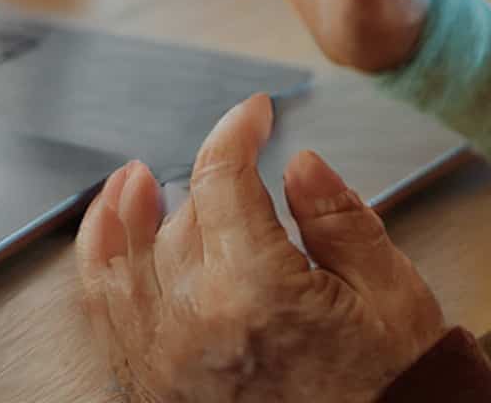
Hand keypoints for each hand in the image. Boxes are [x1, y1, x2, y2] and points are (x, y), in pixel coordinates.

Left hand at [75, 93, 446, 402]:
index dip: (236, 132)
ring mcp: (166, 363)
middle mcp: (195, 325)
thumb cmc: (389, 387)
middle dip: (210, 182)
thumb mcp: (390, 292)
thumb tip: (299, 163)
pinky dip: (100, 267)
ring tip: (134, 178)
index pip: (221, 180)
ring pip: (124, 262)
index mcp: (256, 291)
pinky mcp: (155, 390)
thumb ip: (339, 219)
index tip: (255, 115)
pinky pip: (106, 316)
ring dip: (126, 211)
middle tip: (240, 165)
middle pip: (179, 220)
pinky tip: (109, 237)